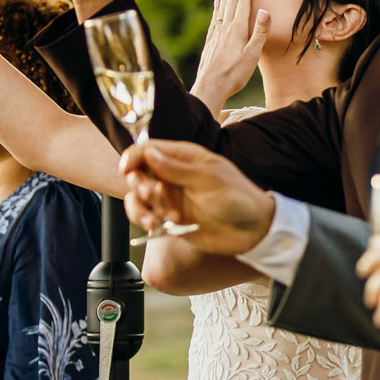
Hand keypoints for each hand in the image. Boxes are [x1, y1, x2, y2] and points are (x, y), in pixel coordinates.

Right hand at [119, 139, 275, 253]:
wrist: (252, 230)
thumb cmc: (238, 197)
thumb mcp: (209, 180)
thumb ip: (176, 169)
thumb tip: (148, 152)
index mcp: (183, 157)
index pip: (149, 149)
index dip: (133, 156)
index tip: (126, 168)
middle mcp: (172, 175)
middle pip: (138, 172)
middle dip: (138, 183)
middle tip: (151, 195)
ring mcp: (170, 197)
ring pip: (137, 197)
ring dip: (139, 207)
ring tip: (155, 220)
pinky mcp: (169, 219)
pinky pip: (145, 215)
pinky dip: (144, 220)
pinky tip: (157, 226)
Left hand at [190, 0, 269, 115]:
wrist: (210, 87)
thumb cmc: (234, 73)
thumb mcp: (252, 54)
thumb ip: (260, 32)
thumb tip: (265, 10)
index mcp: (237, 30)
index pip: (242, 4)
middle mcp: (225, 28)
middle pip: (230, 2)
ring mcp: (216, 34)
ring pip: (222, 8)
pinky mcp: (211, 41)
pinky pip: (215, 19)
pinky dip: (217, 8)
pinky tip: (217, 4)